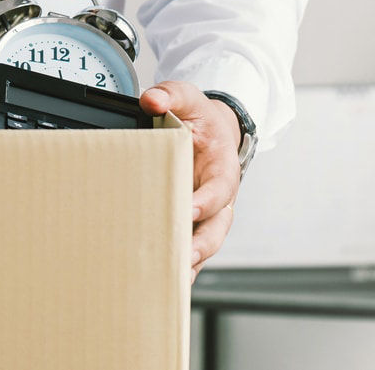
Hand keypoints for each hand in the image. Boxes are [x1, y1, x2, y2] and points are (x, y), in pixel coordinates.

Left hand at [140, 81, 241, 283]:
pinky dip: (177, 265)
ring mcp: (206, 216)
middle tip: (181, 257)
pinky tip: (158, 280)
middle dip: (200, 246)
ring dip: (187, 263)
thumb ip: (172, 95)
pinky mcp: (190, 224)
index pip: (219, 190)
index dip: (206, 202)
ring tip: (168, 279)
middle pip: (216, 230)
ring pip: (203, 246)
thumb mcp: (189, 98)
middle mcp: (218, 199)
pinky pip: (187, 248)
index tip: (188, 210)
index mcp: (223, 169)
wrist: (210, 131)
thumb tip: (152, 99)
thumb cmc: (199, 119)